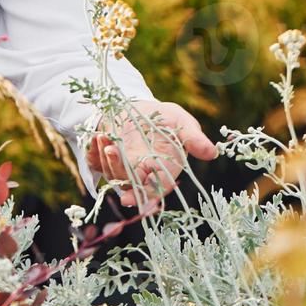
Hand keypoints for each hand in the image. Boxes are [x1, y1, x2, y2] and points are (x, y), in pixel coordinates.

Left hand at [84, 100, 217, 209]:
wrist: (140, 107)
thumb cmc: (165, 118)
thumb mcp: (182, 123)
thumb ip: (194, 138)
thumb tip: (212, 152)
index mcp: (163, 171)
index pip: (154, 191)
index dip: (142, 197)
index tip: (129, 199)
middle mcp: (141, 174)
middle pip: (128, 183)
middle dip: (117, 169)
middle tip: (112, 150)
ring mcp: (122, 167)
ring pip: (110, 172)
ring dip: (105, 156)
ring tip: (104, 134)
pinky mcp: (106, 158)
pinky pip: (96, 161)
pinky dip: (93, 151)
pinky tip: (96, 135)